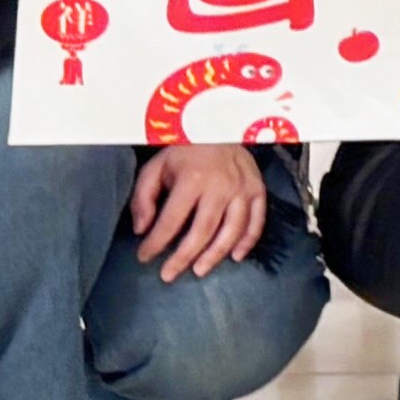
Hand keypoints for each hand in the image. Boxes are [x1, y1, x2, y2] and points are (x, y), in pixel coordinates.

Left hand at [130, 142, 271, 279]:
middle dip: (184, 257)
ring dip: (215, 255)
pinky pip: (257, 221)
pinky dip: (248, 242)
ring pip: (232, 231)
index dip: (156, 242)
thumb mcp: (156, 167)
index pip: (172, 220)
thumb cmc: (185, 149)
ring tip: (199, 270)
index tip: (144, 257)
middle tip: (168, 275)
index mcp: (192, 178)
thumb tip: (142, 229)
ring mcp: (242, 189)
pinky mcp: (258, 189)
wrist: (220, 125)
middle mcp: (221, 185)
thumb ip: (144, 198)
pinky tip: (235, 256)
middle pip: (203, 231)